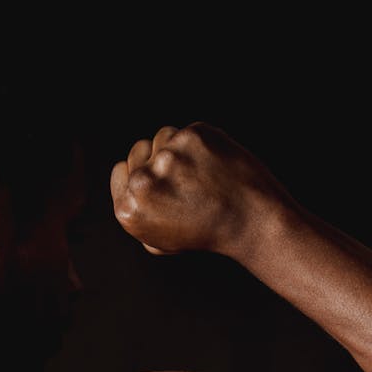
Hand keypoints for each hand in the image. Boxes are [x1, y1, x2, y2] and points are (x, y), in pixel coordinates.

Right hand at [110, 122, 294, 256]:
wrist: (252, 222)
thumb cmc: (209, 232)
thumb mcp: (162, 239)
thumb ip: (140, 211)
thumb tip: (128, 186)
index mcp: (128, 211)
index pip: (120, 170)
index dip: (142, 176)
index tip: (162, 185)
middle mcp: (143, 182)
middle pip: (138, 150)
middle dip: (157, 161)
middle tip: (186, 184)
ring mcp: (167, 156)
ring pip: (163, 138)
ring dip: (179, 152)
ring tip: (202, 177)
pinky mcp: (191, 137)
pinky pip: (187, 132)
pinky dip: (200, 145)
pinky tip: (214, 165)